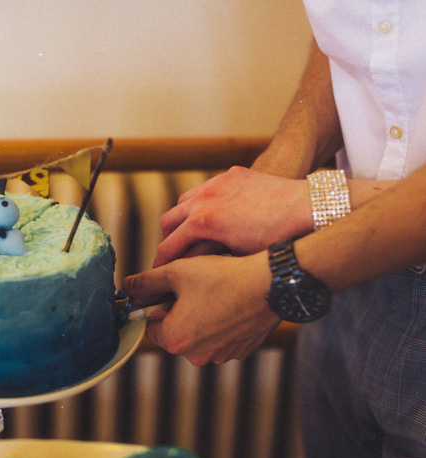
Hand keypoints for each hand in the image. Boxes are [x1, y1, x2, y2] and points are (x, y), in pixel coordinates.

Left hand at [124, 253, 280, 365]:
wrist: (269, 284)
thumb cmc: (221, 276)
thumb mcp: (176, 271)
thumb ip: (146, 282)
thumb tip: (128, 287)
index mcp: (175, 339)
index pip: (151, 327)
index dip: (156, 307)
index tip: (168, 292)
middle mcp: (197, 355)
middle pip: (174, 333)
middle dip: (178, 313)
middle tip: (192, 289)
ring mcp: (221, 355)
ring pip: (198, 336)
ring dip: (199, 318)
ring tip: (213, 294)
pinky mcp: (240, 351)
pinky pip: (220, 338)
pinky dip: (220, 324)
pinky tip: (229, 303)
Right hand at [154, 166, 312, 266]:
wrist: (309, 208)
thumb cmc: (277, 239)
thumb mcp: (237, 257)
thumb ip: (207, 257)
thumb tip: (189, 269)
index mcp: (203, 222)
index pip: (169, 246)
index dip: (161, 263)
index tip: (159, 273)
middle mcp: (204, 198)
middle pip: (169, 220)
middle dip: (167, 239)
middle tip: (171, 255)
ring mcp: (217, 183)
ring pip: (184, 201)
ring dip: (182, 219)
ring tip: (188, 235)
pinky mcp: (231, 174)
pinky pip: (206, 188)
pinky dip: (201, 203)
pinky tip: (212, 215)